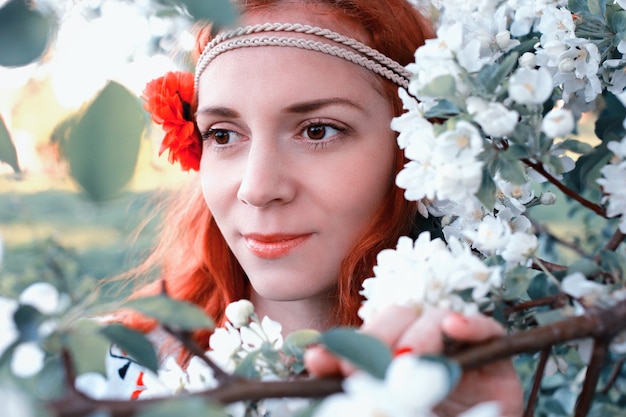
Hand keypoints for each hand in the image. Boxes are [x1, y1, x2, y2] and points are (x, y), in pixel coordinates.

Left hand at [304, 305, 523, 416]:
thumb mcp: (387, 408)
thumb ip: (357, 390)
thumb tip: (315, 359)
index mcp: (395, 357)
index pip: (365, 337)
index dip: (341, 345)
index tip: (319, 361)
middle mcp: (424, 345)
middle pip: (397, 316)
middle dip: (375, 339)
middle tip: (359, 370)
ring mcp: (458, 348)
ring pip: (434, 318)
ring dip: (417, 336)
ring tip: (406, 362)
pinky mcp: (494, 355)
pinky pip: (485, 327)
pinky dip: (470, 324)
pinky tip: (454, 328)